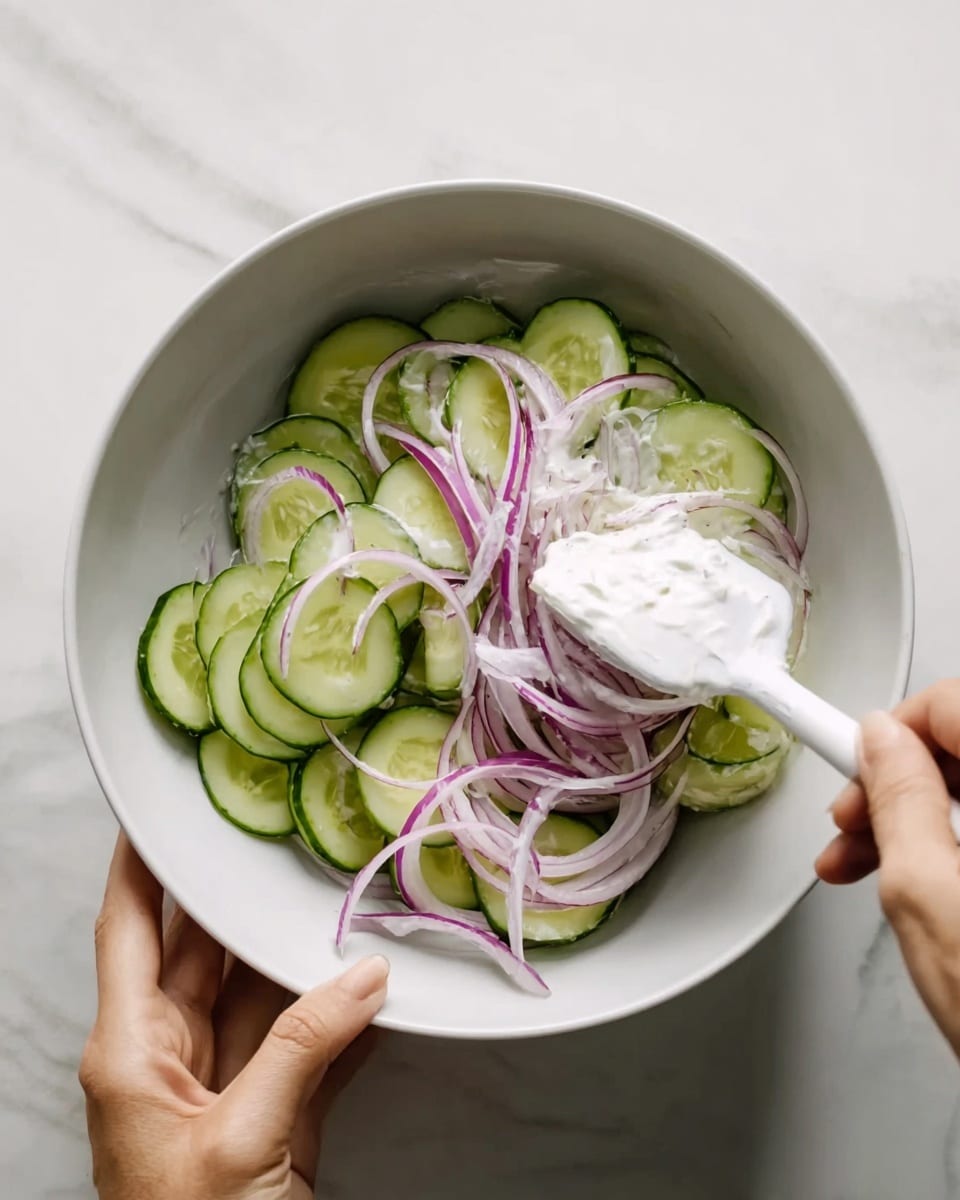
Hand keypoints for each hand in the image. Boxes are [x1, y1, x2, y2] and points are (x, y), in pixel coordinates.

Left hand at [79, 834, 388, 1198]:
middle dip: (235, 893)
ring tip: (335, 891)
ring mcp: (225, 1081)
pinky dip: (339, 1012)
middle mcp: (171, 1053)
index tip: (155, 808)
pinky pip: (306, 1039)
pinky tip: (372, 980)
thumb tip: (365, 977)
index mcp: (131, 1048)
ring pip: (262, 988)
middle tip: (272, 835)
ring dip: (299, 950)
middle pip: (202, 947)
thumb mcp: (240, 1140)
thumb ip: (304, 1047)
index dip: (138, 864)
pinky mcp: (272, 1111)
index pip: (127, 928)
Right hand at [816, 681, 959, 1055]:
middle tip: (854, 826)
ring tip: (870, 861)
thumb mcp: (933, 904)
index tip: (849, 759)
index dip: (893, 730)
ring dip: (921, 813)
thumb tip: (880, 741)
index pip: (956, 705)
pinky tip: (921, 872)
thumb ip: (901, 803)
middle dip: (899, 779)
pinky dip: (955, 840)